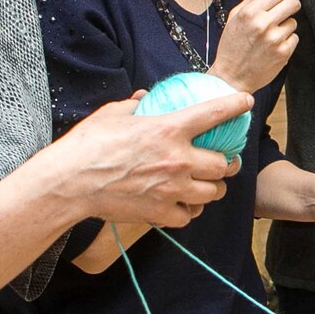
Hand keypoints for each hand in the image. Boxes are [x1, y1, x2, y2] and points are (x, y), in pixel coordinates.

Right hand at [48, 90, 250, 228]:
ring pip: (213, 192)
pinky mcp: (161, 212)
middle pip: (223, 164)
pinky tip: (184, 205)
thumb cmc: (87, 146)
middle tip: (224, 161)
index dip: (235, 105)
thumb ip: (135, 105)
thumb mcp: (112, 114)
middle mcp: (177, 159)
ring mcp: (171, 188)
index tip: (246, 102)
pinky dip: (190, 210)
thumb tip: (143, 98)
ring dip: (213, 188)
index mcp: (168, 129)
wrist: (68, 183)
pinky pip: (190, 215)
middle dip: (228, 163)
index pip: (214, 113)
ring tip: (206, 185)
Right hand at [210, 0, 300, 92]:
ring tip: (270, 36)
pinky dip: (287, 42)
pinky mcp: (283, 53)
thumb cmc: (232, 46)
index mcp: (250, 12)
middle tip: (283, 14)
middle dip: (290, 7)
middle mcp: (263, 24)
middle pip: (293, 3)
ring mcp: (274, 39)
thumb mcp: (235, 17)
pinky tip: (273, 47)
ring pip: (294, 22)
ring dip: (285, 28)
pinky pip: (295, 38)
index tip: (280, 2)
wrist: (231, 77)